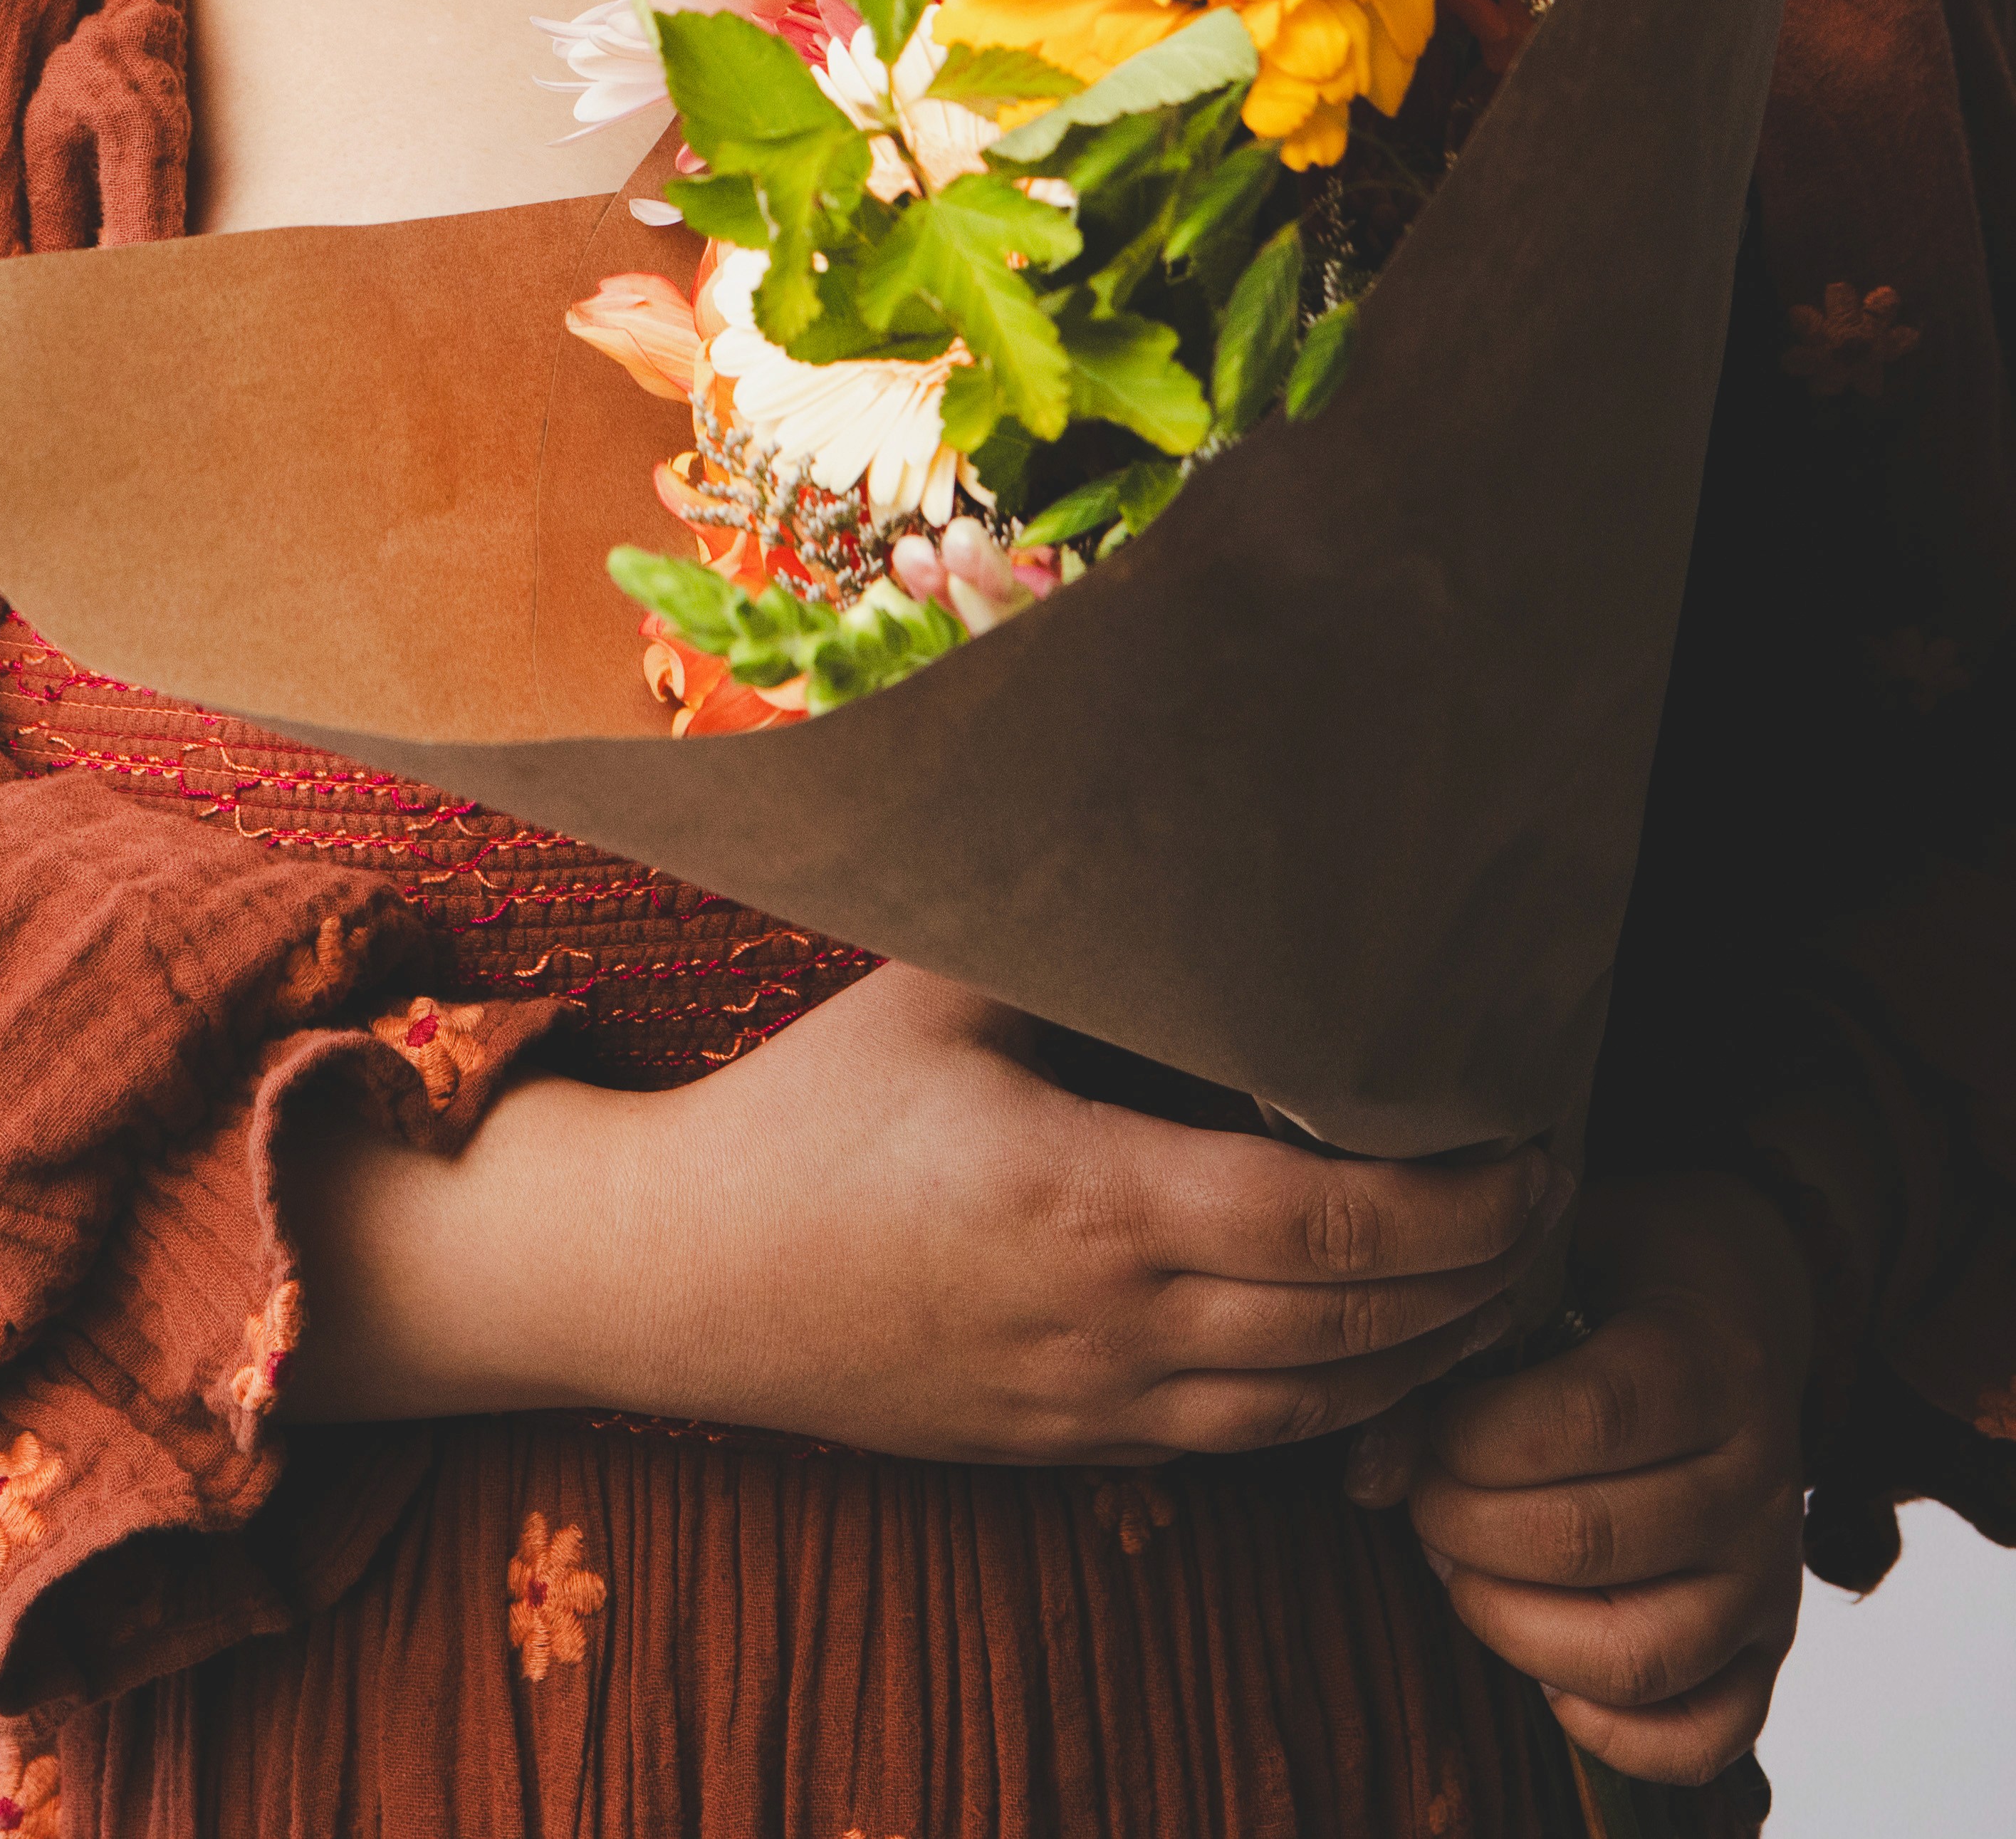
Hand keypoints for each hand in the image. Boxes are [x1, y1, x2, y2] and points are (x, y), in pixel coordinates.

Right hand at [282, 964, 1569, 1464]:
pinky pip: (1264, 1445)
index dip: (1464, 1194)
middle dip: (1491, 1265)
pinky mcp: (1082, 1448)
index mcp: (1093, 1198)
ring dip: (1440, 1343)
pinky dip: (1355, 1398)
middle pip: (1370, 1326)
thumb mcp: (936, 986)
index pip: (1341, 1224)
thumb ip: (1062, 919)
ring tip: (1505, 1257)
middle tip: (1558, 1181)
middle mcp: (1119, 1322)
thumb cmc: (809, 1111)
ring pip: (1335, 1406)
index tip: (1529, 1130)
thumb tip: (1154, 798)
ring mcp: (1104, 1403)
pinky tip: (1390, 1335)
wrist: (688, 1282)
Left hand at [1388, 1172, 1810, 1785]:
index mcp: (1709, 1359)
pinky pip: (1698, 1737)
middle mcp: (1757, 1479)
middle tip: (1422, 1496)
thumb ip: (1470, 1331)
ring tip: (1463, 1567)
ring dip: (1512, 1624)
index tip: (1426, 1428)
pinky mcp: (1764, 1652)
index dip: (1477, 1436)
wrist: (1744, 1303)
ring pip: (1638, 1655)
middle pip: (1594, 1541)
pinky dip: (1606, 1726)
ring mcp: (1768, 1577)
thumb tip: (1370, 1467)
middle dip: (1465, 1526)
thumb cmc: (1617, 1275)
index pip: (1590, 1418)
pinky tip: (1541, 1656)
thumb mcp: (1554, 1251)